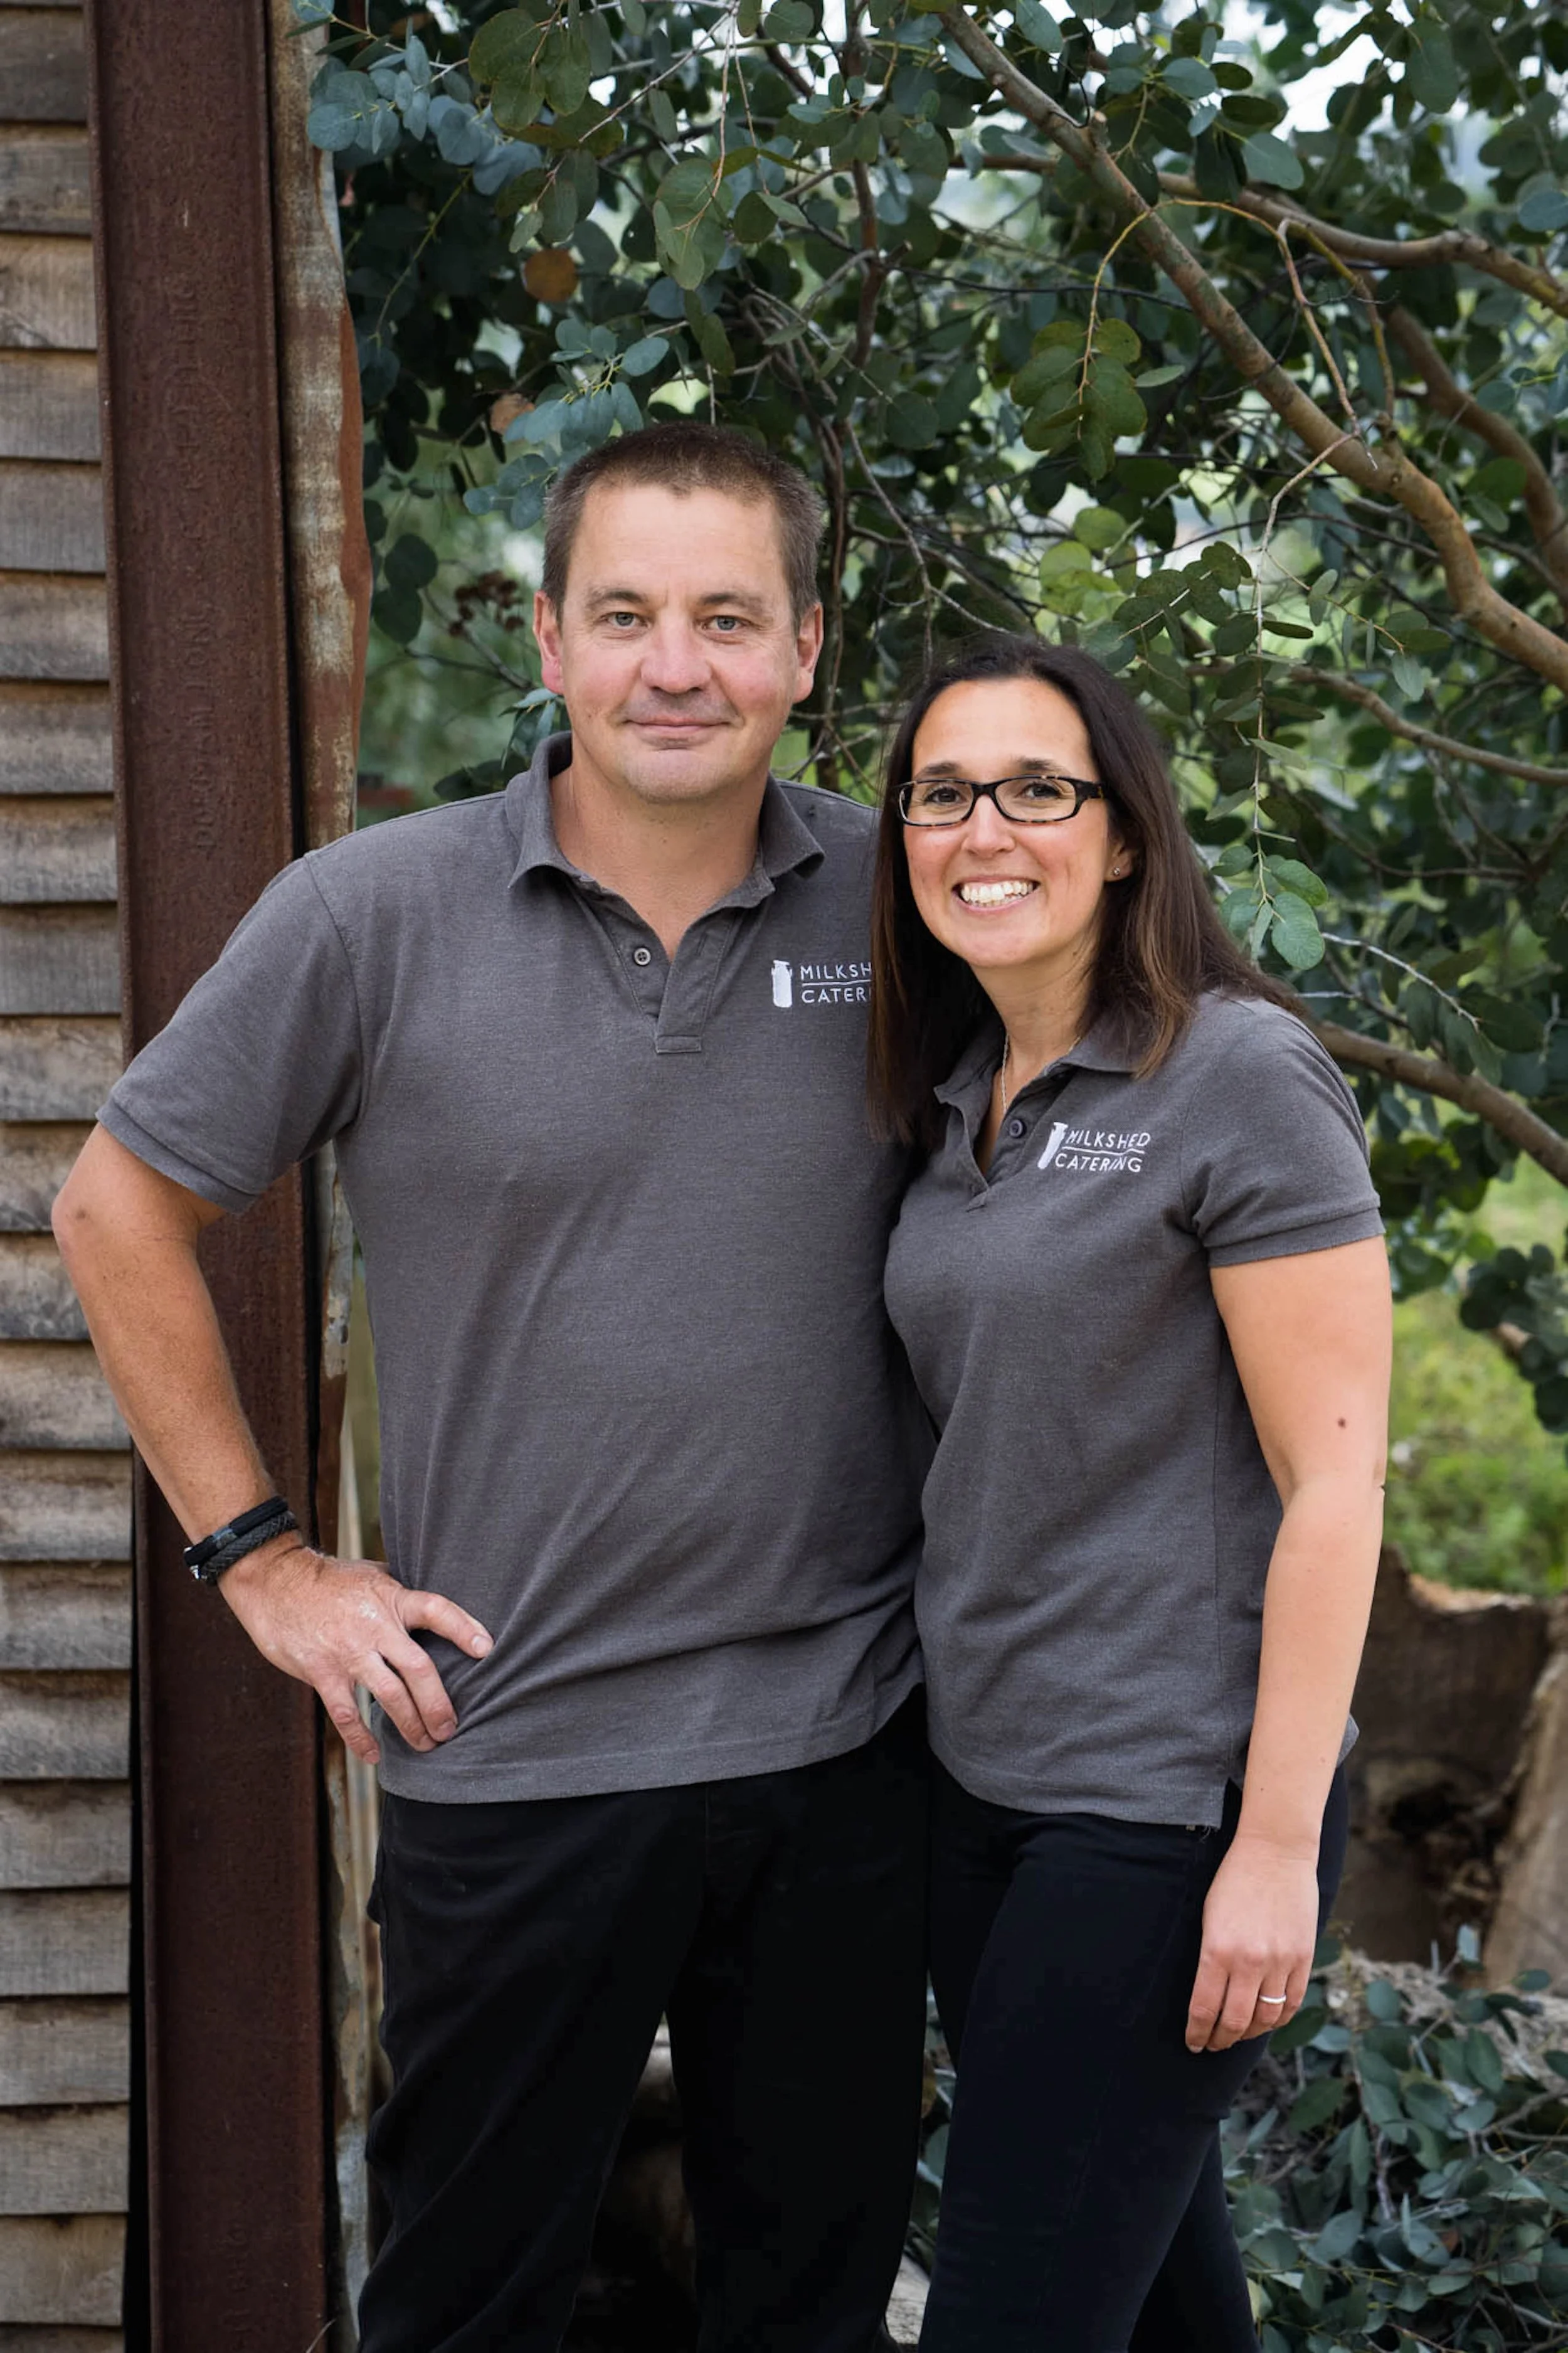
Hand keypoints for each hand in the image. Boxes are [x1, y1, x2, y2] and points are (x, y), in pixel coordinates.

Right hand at [218, 1538, 492, 1765]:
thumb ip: (400, 1594)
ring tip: (426, 1746)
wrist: (275, 1582)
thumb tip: (433, 1609)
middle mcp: (375, 1627)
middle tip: (450, 1729)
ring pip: (389, 1697)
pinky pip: (346, 1714)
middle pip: (419, 1669)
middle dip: (439, 1705)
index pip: (436, 1611)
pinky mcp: (322, 1672)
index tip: (486, 1649)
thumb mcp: (372, 1575)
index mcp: (392, 1599)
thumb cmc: (329, 1580)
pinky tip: (374, 1756)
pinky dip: (361, 1738)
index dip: (464, 1628)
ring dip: (411, 1726)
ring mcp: (348, 1652)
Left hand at [1185, 1833, 1319, 2052]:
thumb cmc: (1234, 1880)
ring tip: (1238, 2035)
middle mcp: (1249, 1962)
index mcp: (1217, 1950)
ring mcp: (1280, 1962)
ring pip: (1265, 2018)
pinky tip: (1266, 2020)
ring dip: (1249, 2033)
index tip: (1192, 2043)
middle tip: (1213, 2044)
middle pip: (1235, 2021)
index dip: (1197, 2032)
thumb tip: (1209, 1995)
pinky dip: (1278, 2018)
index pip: (1204, 2008)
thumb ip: (1211, 1958)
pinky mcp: (1303, 1959)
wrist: (1275, 1852)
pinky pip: (1291, 2003)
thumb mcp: (1209, 1917)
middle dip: (1220, 2039)